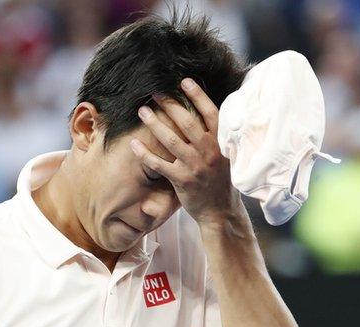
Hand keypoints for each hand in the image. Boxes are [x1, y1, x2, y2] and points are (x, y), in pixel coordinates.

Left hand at [130, 78, 239, 225]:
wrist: (221, 211)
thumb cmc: (220, 179)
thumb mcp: (225, 155)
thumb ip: (216, 136)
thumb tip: (201, 111)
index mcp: (221, 143)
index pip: (210, 113)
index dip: (198, 96)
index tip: (184, 81)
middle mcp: (209, 152)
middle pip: (187, 122)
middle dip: (170, 105)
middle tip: (155, 93)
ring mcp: (195, 166)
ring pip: (171, 140)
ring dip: (154, 124)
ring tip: (142, 111)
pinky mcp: (182, 180)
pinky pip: (159, 164)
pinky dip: (145, 154)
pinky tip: (134, 144)